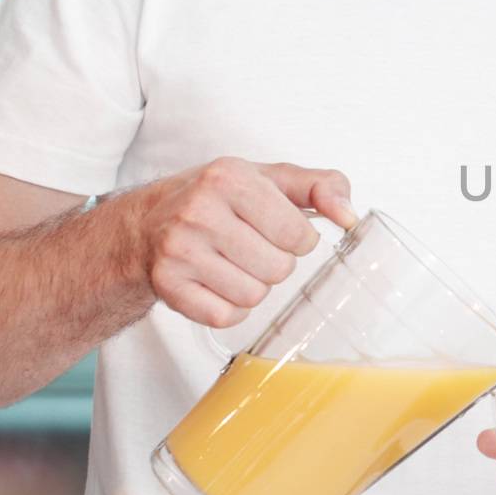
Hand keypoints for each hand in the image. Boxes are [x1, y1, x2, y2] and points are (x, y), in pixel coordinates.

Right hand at [135, 157, 357, 328]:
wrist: (146, 224)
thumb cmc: (219, 200)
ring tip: (233, 263)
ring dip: (253, 285)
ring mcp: (179, 250)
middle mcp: (199, 211)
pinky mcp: (167, 285)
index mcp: (230, 178)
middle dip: (275, 262)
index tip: (278, 230)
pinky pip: (226, 316)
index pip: (298, 234)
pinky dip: (230, 308)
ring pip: (254, 295)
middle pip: (279, 269)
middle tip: (251, 247)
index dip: (298, 239)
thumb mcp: (271, 179)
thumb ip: (322, 187)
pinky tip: (215, 283)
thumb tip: (349, 217)